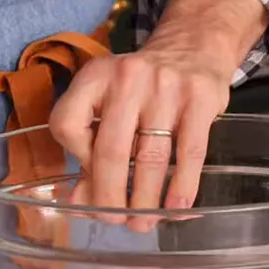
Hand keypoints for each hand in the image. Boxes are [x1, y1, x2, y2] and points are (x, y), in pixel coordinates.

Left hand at [48, 46, 230, 227]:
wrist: (193, 46)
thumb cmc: (142, 86)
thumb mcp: (110, 104)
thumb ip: (91, 149)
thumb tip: (80, 202)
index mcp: (94, 76)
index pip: (67, 124)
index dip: (76, 159)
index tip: (90, 177)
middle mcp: (127, 78)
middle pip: (110, 150)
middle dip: (111, 197)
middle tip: (115, 223)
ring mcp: (166, 87)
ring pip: (150, 157)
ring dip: (146, 199)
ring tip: (144, 223)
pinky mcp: (201, 98)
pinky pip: (189, 153)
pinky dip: (182, 186)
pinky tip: (176, 208)